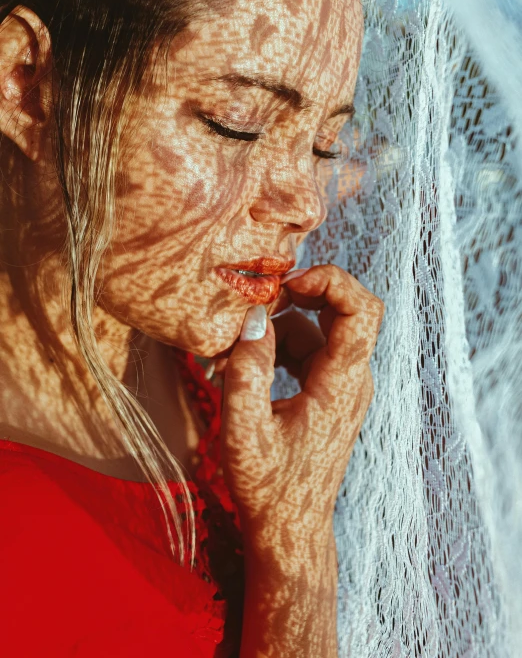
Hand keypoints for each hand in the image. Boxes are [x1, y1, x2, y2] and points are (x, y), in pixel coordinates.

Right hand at [220, 264, 383, 554]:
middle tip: (258, 298)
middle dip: (302, 292)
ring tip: (233, 343)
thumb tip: (252, 318)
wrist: (291, 528)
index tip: (286, 283)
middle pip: (346, 308)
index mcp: (342, 384)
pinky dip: (278, 344)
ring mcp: (342, 384)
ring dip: (279, 323)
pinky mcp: (328, 391)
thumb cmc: (269, 488)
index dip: (330, 281)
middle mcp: (351, 378)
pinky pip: (309, 348)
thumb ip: (246, 372)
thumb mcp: (244, 432)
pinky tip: (244, 361)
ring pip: (319, 327)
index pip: (362, 309)